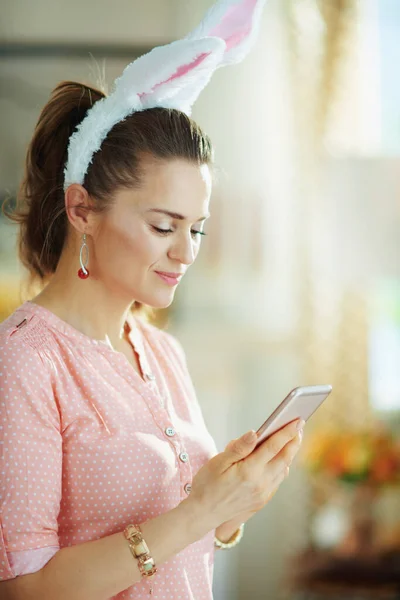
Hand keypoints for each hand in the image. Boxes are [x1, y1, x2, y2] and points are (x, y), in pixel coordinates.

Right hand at [188, 418, 304, 531]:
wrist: (203, 514)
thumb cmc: (207, 484)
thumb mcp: (218, 462)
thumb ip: (239, 448)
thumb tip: (254, 433)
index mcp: (249, 471)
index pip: (273, 447)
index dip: (287, 432)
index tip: (297, 421)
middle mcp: (260, 483)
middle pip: (285, 458)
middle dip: (294, 441)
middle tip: (299, 427)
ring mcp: (263, 493)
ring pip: (283, 469)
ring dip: (290, 454)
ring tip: (291, 440)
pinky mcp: (262, 500)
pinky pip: (278, 480)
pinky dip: (282, 467)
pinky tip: (279, 459)